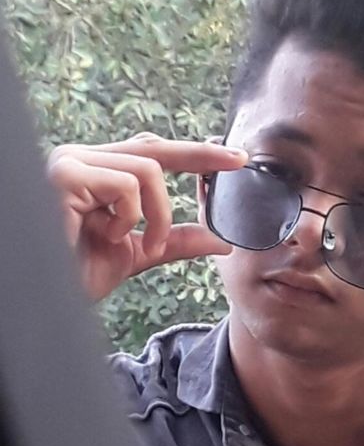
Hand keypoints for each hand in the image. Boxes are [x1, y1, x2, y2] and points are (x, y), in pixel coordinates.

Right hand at [47, 132, 246, 300]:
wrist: (44, 297)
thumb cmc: (77, 272)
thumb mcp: (137, 253)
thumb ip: (174, 240)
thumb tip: (220, 241)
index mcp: (97, 172)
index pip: (153, 153)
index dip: (195, 153)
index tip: (235, 157)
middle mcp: (83, 159)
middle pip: (155, 148)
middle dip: (202, 155)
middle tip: (238, 161)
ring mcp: (72, 162)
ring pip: (148, 170)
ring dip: (158, 215)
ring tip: (144, 243)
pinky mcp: (65, 174)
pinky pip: (126, 185)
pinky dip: (131, 217)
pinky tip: (108, 234)